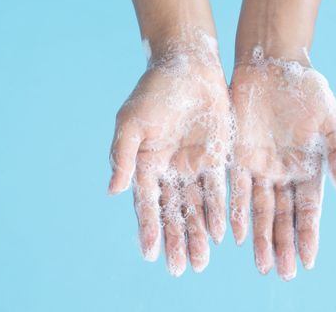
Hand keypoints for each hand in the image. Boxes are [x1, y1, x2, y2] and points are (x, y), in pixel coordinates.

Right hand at [108, 30, 230, 275]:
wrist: (188, 66)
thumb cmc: (154, 92)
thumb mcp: (132, 122)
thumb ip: (123, 156)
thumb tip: (113, 192)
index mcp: (146, 164)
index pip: (147, 203)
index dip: (149, 228)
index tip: (152, 254)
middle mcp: (170, 170)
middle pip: (173, 212)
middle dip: (177, 240)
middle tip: (181, 269)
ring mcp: (194, 166)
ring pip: (196, 207)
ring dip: (199, 233)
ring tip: (201, 261)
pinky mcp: (217, 157)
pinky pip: (219, 190)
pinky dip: (219, 211)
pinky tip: (222, 233)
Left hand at [229, 46, 335, 280]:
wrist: (270, 65)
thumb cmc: (306, 90)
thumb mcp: (331, 119)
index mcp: (309, 168)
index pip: (308, 209)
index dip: (308, 235)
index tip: (307, 261)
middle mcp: (283, 173)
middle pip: (282, 216)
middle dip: (282, 245)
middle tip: (281, 274)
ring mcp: (259, 167)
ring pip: (258, 209)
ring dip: (259, 237)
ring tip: (260, 264)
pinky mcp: (236, 156)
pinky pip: (235, 189)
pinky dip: (235, 211)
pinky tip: (233, 233)